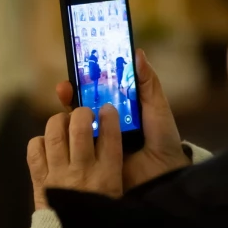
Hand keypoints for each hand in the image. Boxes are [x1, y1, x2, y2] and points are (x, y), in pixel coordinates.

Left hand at [28, 105, 122, 209]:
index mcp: (108, 176)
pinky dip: (40, 140)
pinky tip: (47, 142)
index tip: (107, 109)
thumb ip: (112, 165)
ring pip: (55, 133)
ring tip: (64, 121)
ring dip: (59, 120)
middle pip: (80, 128)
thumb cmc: (97, 214)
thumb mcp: (115, 192)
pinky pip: (34, 150)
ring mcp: (59, 176)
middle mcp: (83, 172)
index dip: (109, 117)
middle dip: (82, 112)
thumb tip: (106, 134)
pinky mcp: (40, 181)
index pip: (111, 137)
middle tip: (83, 113)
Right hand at [56, 49, 189, 190]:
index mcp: (121, 108)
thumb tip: (138, 53)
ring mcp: (97, 139)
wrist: (163, 174)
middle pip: (83, 103)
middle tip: (66, 86)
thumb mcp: (157, 107)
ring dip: (67, 110)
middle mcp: (107, 121)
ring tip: (65, 98)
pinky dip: (66, 133)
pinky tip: (64, 124)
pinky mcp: (92, 157)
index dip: (88, 78)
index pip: (100, 89)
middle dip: (72, 92)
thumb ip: (147, 82)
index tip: (80, 67)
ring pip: (75, 121)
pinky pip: (75, 144)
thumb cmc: (163, 139)